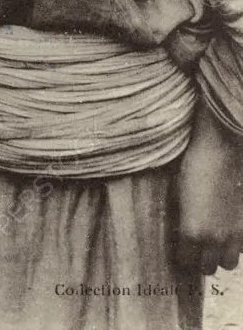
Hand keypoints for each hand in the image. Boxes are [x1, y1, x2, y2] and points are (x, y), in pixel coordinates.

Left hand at [176, 100, 242, 273]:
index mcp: (192, 231)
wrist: (224, 147)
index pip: (185, 262)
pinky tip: (231, 227)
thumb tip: (179, 229)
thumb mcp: (177, 191)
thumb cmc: (195, 163)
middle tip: (198, 246)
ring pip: (229, 262)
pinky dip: (237, 243)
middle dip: (201, 259)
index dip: (182, 256)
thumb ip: (180, 217)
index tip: (181, 249)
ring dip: (221, 254)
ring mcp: (236, 235)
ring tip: (216, 238)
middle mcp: (215, 239)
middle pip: (208, 268)